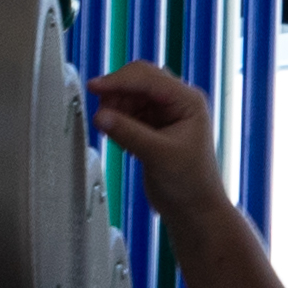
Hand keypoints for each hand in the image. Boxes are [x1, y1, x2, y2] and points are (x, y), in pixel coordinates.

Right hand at [92, 58, 224, 210]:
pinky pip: (129, 111)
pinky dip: (118, 119)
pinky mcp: (153, 125)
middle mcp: (177, 101)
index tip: (94, 87)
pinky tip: (119, 139)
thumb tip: (99, 115)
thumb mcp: (157, 155)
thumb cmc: (188, 182)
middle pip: (139, 80)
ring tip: (111, 131)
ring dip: (116, 107)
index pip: (149, 79)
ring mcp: (164, 112)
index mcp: (187, 100)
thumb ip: (128, 133)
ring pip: (131, 95)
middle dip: (117, 92)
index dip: (119, 80)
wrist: (193, 208)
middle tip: (101, 113)